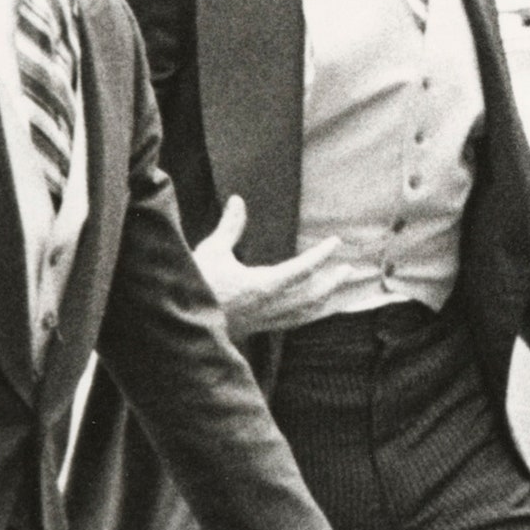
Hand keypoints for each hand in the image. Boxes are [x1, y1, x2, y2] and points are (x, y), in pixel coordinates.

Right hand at [194, 195, 355, 337]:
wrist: (181, 325)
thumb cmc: (195, 285)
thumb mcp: (211, 252)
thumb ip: (229, 227)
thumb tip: (237, 201)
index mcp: (260, 286)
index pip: (301, 270)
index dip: (321, 255)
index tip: (335, 242)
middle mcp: (269, 307)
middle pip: (312, 296)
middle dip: (332, 282)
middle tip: (348, 270)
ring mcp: (265, 321)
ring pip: (305, 314)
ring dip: (326, 302)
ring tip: (340, 293)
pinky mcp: (259, 329)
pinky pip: (293, 323)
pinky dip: (310, 316)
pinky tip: (315, 311)